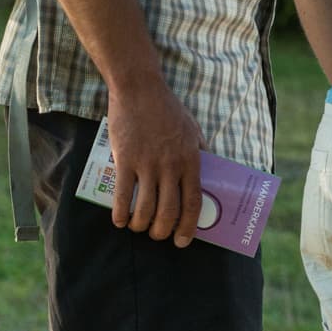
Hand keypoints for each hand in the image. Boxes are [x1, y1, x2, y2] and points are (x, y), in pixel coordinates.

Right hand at [105, 79, 203, 246]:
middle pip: (168, 211)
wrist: (140, 89)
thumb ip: (202, 152)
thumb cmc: (168, 109)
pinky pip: (122, 195)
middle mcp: (171, 166)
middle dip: (162, 231)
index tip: (183, 241)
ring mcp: (147, 164)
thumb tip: (211, 173)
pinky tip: (119, 221)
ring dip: (140, 225)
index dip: (188, 227)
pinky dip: (120, 213)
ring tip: (137, 227)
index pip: (193, 203)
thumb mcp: (194, 129)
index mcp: (191, 160)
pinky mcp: (125, 159)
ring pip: (145, 208)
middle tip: (157, 236)